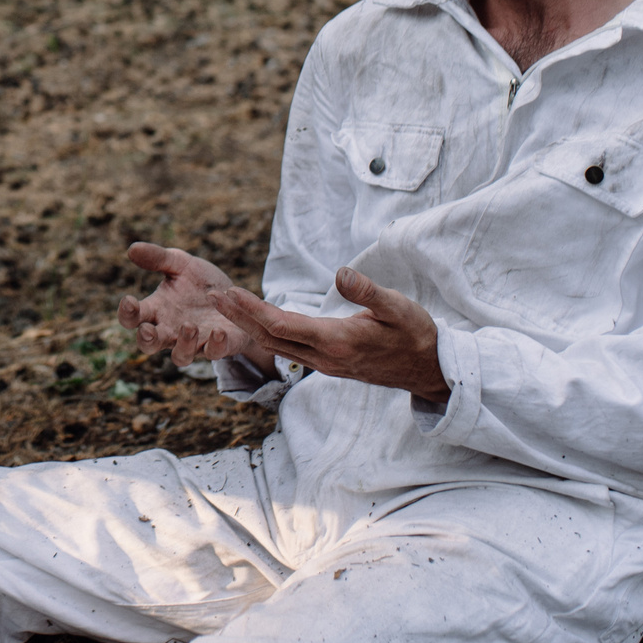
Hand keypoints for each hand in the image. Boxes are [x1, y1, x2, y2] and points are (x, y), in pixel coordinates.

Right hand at [115, 244, 273, 369]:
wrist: (237, 298)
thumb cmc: (201, 283)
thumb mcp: (181, 264)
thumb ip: (158, 258)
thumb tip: (132, 248)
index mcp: (157, 310)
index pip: (133, 318)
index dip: (127, 313)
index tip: (129, 300)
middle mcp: (171, 331)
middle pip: (149, 344)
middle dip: (146, 340)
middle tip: (148, 330)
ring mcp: (195, 342)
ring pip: (180, 356)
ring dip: (183, 344)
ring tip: (189, 325)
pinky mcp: (219, 346)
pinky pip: (214, 353)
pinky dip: (216, 345)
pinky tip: (219, 330)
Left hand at [208, 268, 449, 403]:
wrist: (429, 370)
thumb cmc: (416, 334)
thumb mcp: (398, 307)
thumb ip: (368, 292)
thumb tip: (340, 272)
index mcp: (337, 341)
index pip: (282, 325)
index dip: (251, 309)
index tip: (228, 291)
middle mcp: (325, 358)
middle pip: (270, 337)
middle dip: (239, 316)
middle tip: (213, 295)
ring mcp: (325, 365)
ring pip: (276, 346)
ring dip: (248, 326)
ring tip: (225, 305)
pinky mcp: (328, 364)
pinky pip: (288, 350)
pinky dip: (266, 334)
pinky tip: (255, 323)